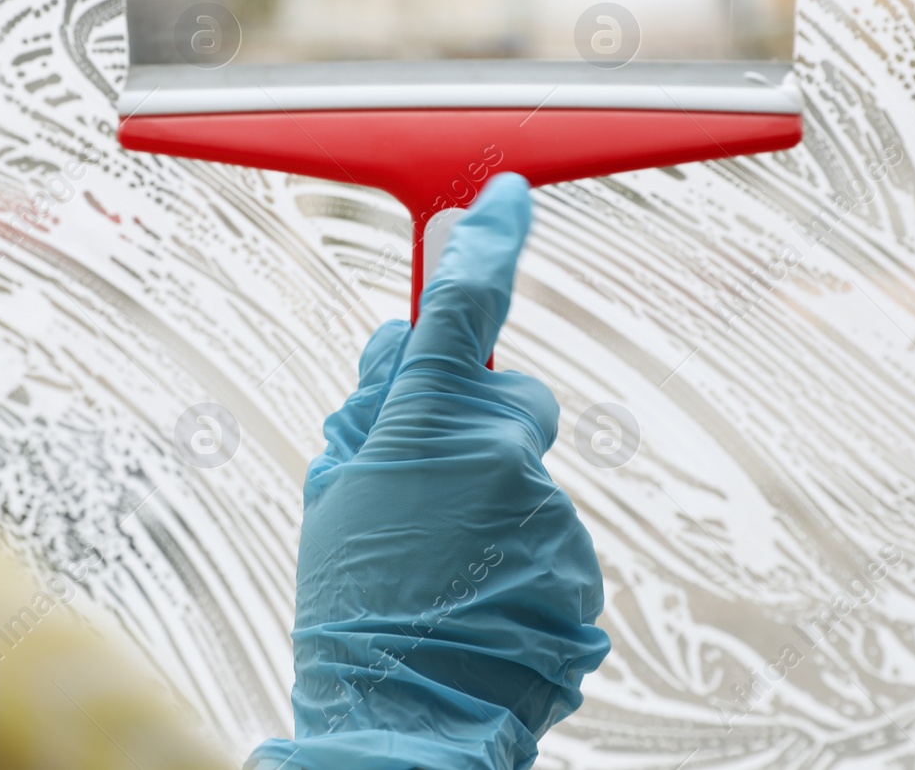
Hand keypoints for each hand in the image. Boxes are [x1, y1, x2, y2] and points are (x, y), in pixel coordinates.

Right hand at [248, 174, 610, 769]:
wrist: (404, 719)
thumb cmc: (355, 608)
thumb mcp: (333, 492)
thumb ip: (369, 406)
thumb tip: (397, 340)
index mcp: (430, 423)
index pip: (468, 303)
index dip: (491, 240)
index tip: (507, 197)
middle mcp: (503, 453)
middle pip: (508, 397)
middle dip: (474, 421)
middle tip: (422, 484)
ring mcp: (549, 510)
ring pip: (524, 472)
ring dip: (490, 499)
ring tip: (440, 568)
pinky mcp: (581, 560)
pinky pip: (546, 528)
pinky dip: (518, 549)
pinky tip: (478, 596)